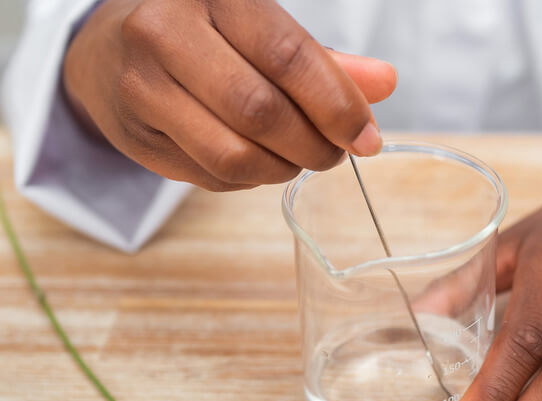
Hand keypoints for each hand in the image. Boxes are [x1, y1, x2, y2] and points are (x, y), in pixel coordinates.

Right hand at [62, 0, 396, 190]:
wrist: (109, 55)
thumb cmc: (203, 38)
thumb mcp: (262, 33)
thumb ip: (324, 62)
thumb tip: (385, 83)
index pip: (287, 55)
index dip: (336, 104)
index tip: (365, 137)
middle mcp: (166, 34)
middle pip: (260, 111)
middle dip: (313, 145)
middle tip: (334, 154)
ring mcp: (143, 89)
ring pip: (235, 154)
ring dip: (284, 169)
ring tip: (298, 159)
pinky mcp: (136, 139)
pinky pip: (213, 178)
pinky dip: (252, 180)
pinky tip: (259, 161)